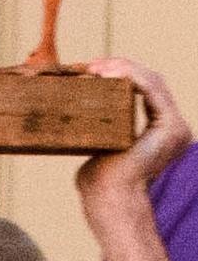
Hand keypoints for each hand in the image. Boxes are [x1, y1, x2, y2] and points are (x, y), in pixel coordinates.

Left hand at [77, 59, 191, 215]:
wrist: (108, 196)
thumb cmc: (100, 178)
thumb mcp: (103, 141)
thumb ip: (106, 124)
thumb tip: (84, 107)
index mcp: (159, 130)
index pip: (144, 88)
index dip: (120, 72)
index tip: (91, 68)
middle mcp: (172, 127)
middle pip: (150, 80)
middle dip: (119, 67)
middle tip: (89, 64)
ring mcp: (175, 127)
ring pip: (152, 80)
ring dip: (122, 68)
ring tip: (94, 67)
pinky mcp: (171, 127)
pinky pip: (152, 89)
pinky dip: (130, 76)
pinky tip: (108, 72)